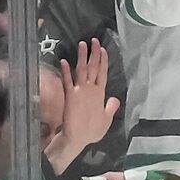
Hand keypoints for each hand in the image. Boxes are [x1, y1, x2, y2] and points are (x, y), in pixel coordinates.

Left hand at [43, 39, 120, 175]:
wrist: (77, 139)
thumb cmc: (92, 131)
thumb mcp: (106, 120)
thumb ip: (111, 107)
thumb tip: (115, 98)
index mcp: (100, 94)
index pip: (102, 73)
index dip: (103, 61)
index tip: (103, 49)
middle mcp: (91, 90)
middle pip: (93, 68)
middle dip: (94, 53)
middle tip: (93, 40)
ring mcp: (80, 92)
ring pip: (82, 70)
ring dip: (82, 57)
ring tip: (81, 44)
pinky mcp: (69, 96)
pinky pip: (67, 81)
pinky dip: (65, 71)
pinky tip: (64, 60)